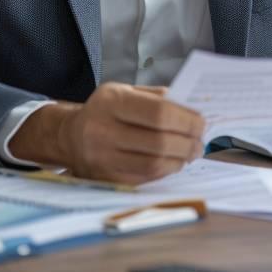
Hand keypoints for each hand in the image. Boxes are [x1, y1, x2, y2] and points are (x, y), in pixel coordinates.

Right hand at [8, 83, 204, 183]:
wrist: (69, 135)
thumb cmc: (105, 110)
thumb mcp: (126, 92)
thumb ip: (158, 97)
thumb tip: (194, 109)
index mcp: (111, 102)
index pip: (159, 113)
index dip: (187, 120)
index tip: (202, 122)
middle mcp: (102, 130)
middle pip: (159, 142)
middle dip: (188, 143)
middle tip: (200, 142)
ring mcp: (101, 159)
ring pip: (154, 165)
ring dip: (180, 160)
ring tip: (191, 152)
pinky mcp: (105, 179)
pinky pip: (144, 178)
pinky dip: (165, 171)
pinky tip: (174, 162)